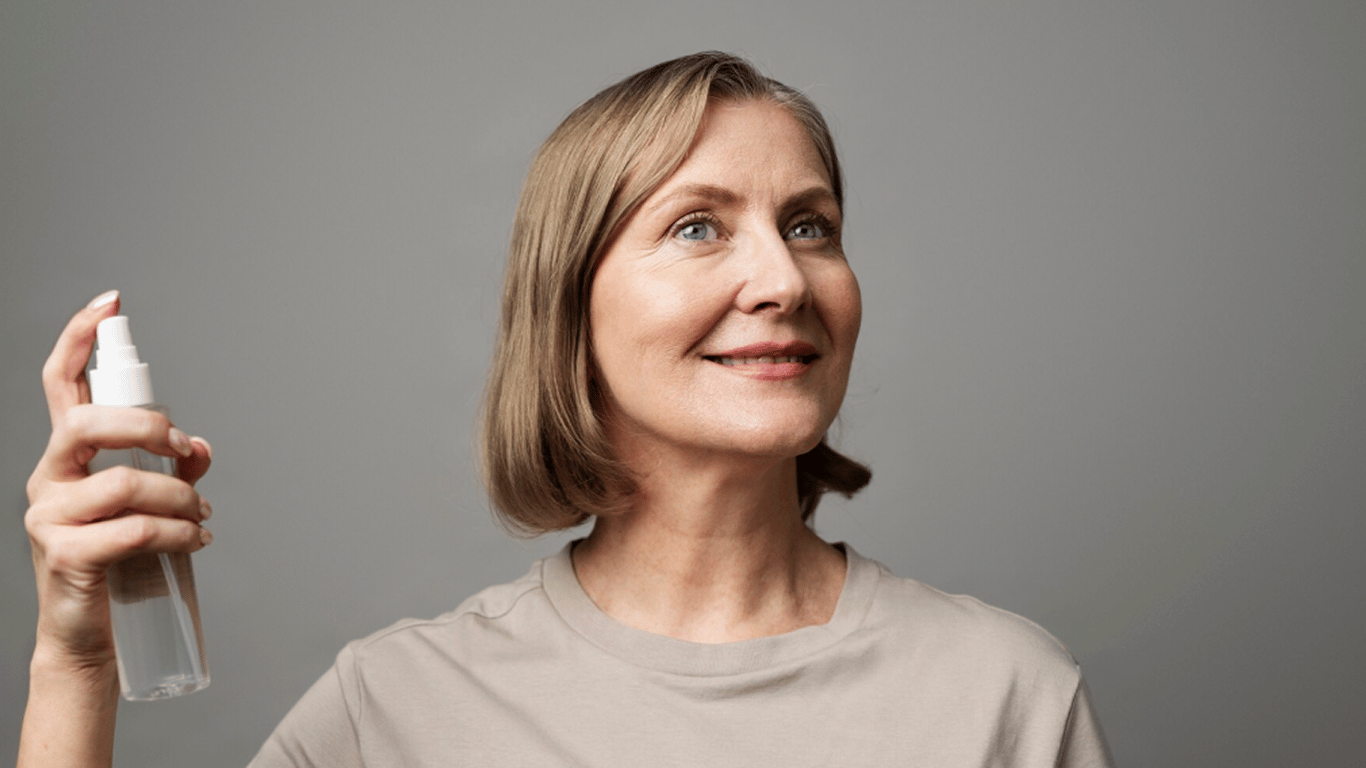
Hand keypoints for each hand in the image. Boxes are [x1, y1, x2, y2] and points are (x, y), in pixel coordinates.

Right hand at [24, 291, 212, 667]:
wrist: (90, 634)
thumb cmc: (119, 560)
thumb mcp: (148, 504)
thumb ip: (173, 469)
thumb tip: (202, 448)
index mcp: (67, 456)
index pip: (61, 383)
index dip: (80, 338)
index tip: (110, 302)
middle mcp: (49, 478)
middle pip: (87, 424)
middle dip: (150, 428)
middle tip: (186, 452)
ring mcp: (50, 517)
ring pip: (124, 484)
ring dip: (180, 497)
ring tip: (200, 517)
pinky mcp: (66, 555)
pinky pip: (134, 530)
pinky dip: (179, 532)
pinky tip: (196, 541)